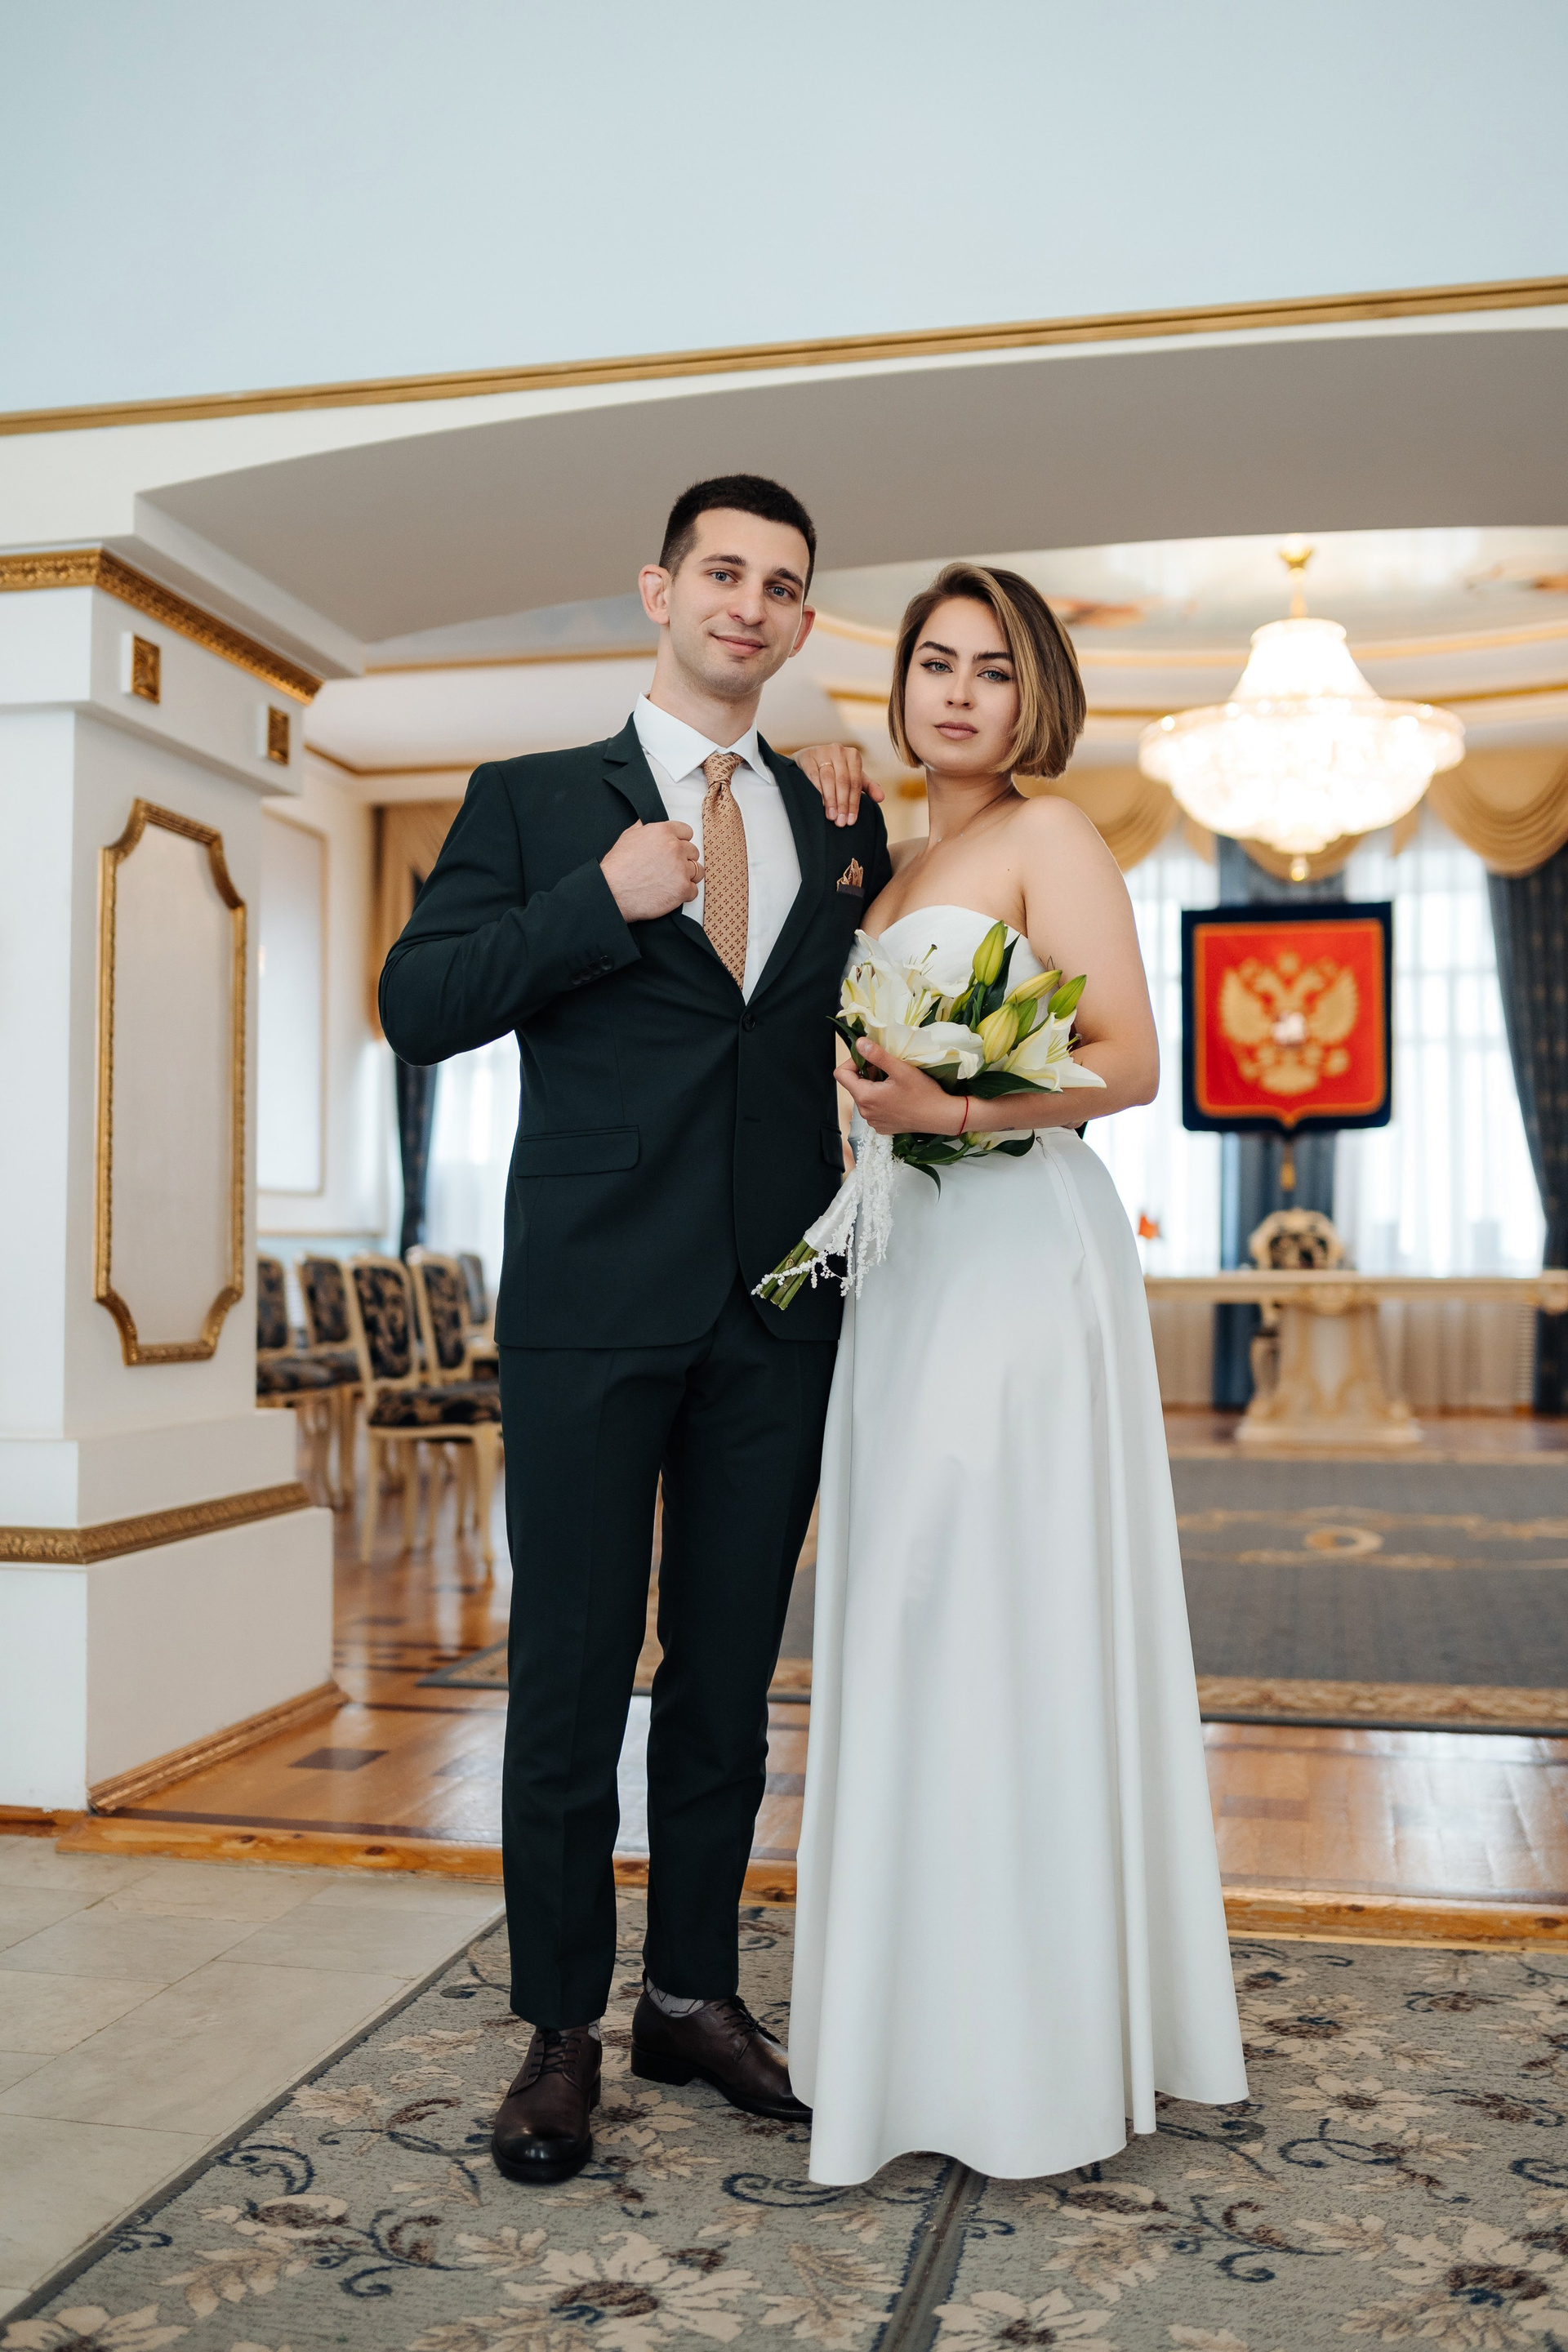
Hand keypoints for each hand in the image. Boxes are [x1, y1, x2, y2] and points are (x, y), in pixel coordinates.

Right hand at [601, 820, 702, 920]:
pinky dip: (684, 893)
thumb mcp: (627, 837)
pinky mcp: (682, 889)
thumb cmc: (617, 868)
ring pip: (697, 870)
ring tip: (672, 881)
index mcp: (663, 832)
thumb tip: (646, 826)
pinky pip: (694, 890)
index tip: (677, 849)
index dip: (681, 841)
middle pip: (693, 851)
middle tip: (671, 868)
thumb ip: (643, 829)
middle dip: (684, 859)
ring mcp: (680, 869)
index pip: (687, 832)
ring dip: (687, 876)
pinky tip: (671, 893)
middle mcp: (675, 848)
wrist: (612, 891)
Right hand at [793, 742, 884, 825]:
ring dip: (830, 800)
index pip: (855, 783)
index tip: (851, 821)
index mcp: (853, 756)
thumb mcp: (853, 777)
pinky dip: (816, 790)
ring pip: (828, 779)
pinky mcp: (807, 756)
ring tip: (831, 816)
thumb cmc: (835, 771)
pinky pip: (813, 775)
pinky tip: (819, 803)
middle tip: (840, 822)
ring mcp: (822, 751)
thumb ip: (868, 787)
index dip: (854, 803)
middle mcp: (838, 750)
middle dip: (842, 804)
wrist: (809, 760)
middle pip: (843, 781)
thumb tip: (881, 798)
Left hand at [836, 1039, 964, 1136]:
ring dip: (874, 1086)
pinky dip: (881, 1100)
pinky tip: (898, 1096)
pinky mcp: (882, 1127)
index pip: (841, 1074)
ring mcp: (873, 1122)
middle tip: (887, 1068)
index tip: (869, 1058)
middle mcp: (865, 1113)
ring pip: (865, 1097)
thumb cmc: (923, 1094)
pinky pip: (874, 1109)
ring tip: (894, 1082)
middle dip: (866, 1073)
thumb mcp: (901, 1070)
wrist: (941, 1117)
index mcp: (865, 1097)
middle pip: (854, 1085)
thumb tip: (859, 1043)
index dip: (852, 1061)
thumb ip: (878, 1056)